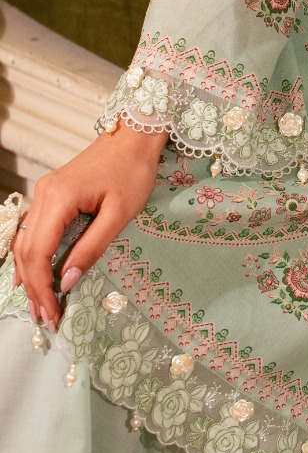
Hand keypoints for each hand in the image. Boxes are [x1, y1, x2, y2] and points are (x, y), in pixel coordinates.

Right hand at [12, 120, 166, 329]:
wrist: (135, 134)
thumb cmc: (133, 170)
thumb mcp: (120, 213)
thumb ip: (92, 247)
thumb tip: (67, 281)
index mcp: (59, 199)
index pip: (38, 254)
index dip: (42, 288)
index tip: (54, 313)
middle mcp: (44, 195)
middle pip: (26, 251)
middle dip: (34, 288)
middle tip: (46, 318)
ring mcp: (45, 192)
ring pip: (25, 241)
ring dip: (30, 274)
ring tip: (40, 304)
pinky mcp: (52, 192)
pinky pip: (33, 229)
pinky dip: (32, 256)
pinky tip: (33, 275)